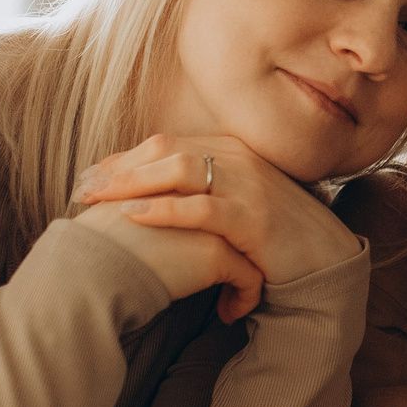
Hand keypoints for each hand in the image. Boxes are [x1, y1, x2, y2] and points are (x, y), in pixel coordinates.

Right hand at [73, 199, 264, 321]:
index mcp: (174, 182)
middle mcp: (198, 193)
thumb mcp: (116, 213)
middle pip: (237, 217)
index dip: (217, 224)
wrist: (90, 266)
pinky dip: (244, 298)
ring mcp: (211, 220)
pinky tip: (229, 314)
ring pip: (250, 247)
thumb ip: (138, 208)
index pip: (213, 198)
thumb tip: (148, 229)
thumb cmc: (93, 247)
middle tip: (238, 270)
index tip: (212, 249)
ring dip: (247, 274)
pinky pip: (249, 278)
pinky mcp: (216, 252)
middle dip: (243, 244)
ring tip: (234, 295)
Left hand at [74, 133, 357, 284]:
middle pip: (166, 150)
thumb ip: (204, 189)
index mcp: (233, 149)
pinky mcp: (255, 217)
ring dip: (132, 183)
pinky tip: (133, 217)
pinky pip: (203, 207)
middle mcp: (241, 158)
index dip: (125, 158)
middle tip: (81, 187)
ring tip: (96, 199)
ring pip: (180, 171)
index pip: (167, 144)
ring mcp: (250, 185)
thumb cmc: (274, 237)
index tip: (91, 175)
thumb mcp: (238, 203)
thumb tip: (152, 195)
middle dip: (118, 168)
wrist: (325, 262)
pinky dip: (164, 210)